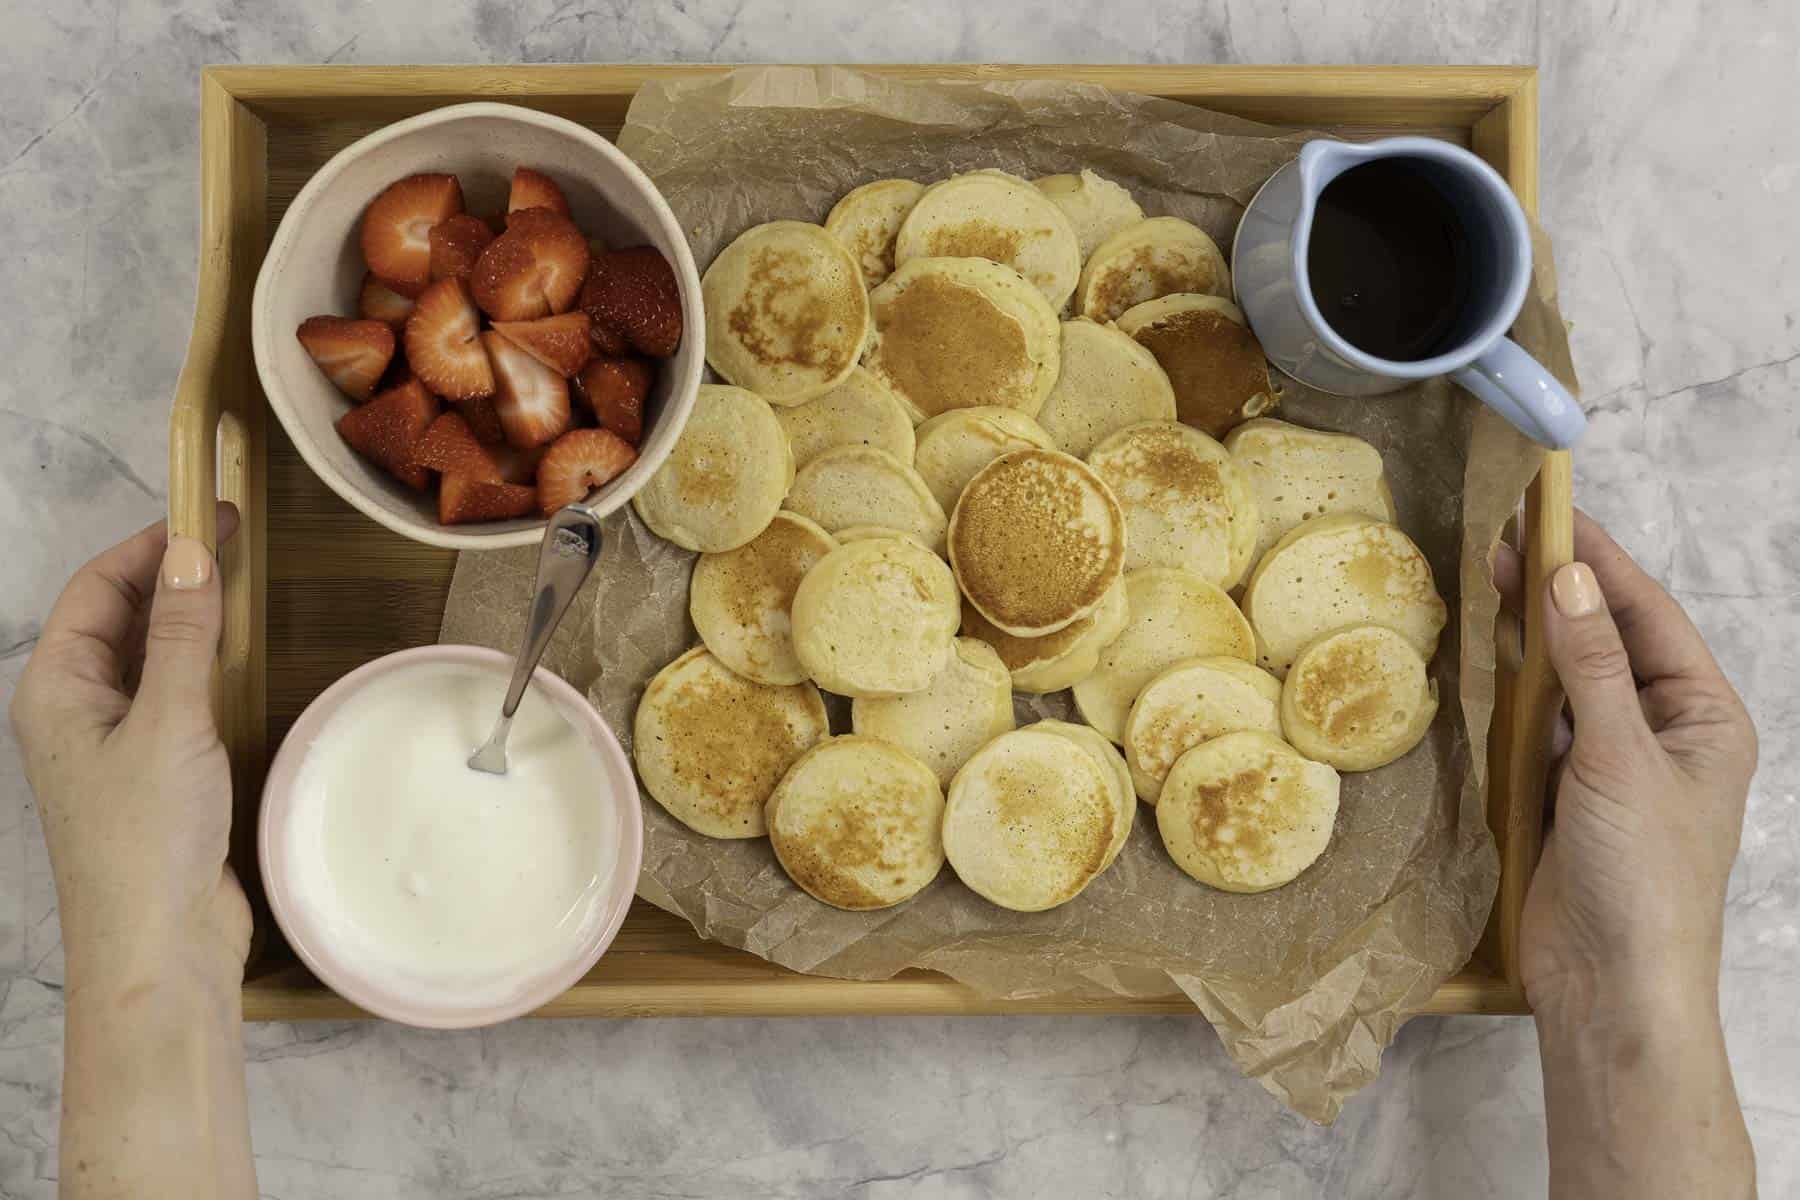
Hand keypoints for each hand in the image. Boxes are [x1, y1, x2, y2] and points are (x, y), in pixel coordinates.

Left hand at [10, 504, 250, 983]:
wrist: (160, 948)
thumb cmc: (146, 843)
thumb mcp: (170, 723)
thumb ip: (182, 636)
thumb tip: (192, 554)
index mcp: (55, 692)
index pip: (97, 591)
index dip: (151, 546)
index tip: (209, 514)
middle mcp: (77, 714)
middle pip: (119, 619)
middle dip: (171, 575)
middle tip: (234, 539)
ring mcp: (115, 747)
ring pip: (148, 658)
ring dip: (189, 619)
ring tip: (241, 585)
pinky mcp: (156, 777)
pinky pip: (175, 699)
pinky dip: (204, 667)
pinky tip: (239, 660)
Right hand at [1498, 511, 1755, 1006]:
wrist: (1613, 987)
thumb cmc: (1644, 878)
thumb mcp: (1621, 759)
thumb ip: (1594, 667)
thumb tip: (1570, 581)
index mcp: (1704, 718)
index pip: (1649, 616)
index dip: (1600, 562)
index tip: (1551, 513)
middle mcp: (1660, 731)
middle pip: (1606, 639)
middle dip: (1558, 590)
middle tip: (1501, 536)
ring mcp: (1608, 761)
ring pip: (1566, 677)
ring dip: (1529, 634)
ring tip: (1485, 577)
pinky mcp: (1561, 792)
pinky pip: (1534, 722)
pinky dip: (1509, 686)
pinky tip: (1480, 654)